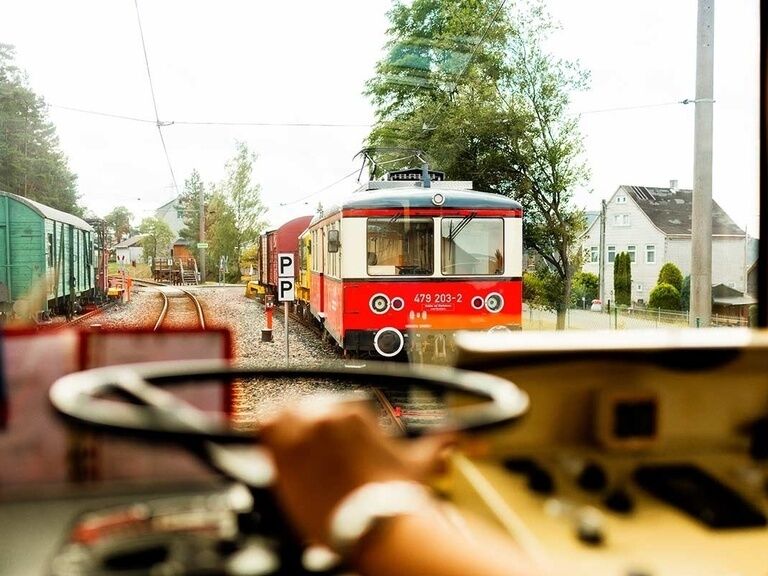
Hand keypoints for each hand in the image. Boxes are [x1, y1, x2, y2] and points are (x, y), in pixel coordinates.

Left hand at [259, 396, 455, 544]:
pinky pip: (264, 429)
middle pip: (305, 409)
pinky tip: (273, 447)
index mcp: (353, 411)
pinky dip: (267, 435)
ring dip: (287, 429)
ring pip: (283, 415)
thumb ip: (436, 443)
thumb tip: (454, 437)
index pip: (331, 406)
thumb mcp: (418, 464)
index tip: (330, 441)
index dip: (327, 424)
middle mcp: (326, 415)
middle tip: (315, 453)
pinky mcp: (283, 454)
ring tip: (293, 449)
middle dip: (309, 428)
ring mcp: (302, 433)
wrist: (375, 524)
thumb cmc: (394, 497)